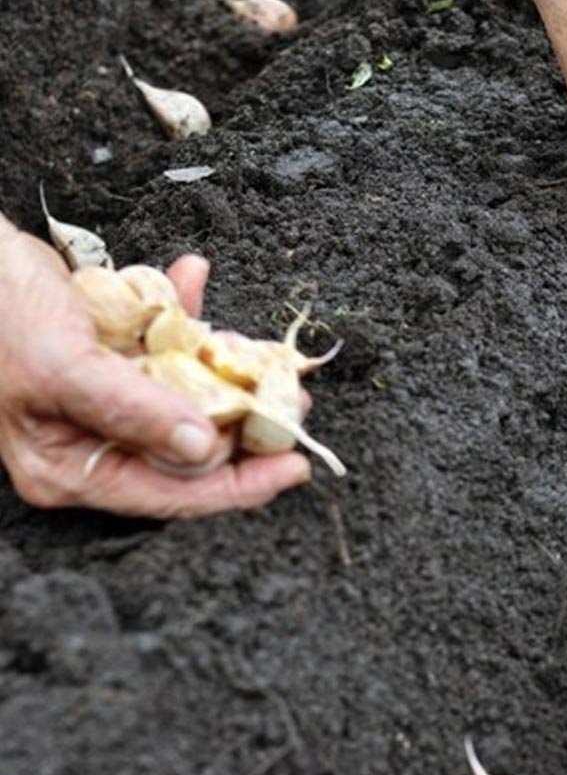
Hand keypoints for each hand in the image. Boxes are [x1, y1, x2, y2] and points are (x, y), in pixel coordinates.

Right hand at [0, 214, 310, 517]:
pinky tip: (192, 279)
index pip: (172, 495)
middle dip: (247, 426)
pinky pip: (170, 350)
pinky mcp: (118, 363)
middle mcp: (95, 444)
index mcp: (73, 468)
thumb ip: (133, 410)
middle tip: (293, 402)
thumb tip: (200, 447)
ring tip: (269, 358)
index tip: (295, 467)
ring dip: (229, 372)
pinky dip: (189, 319)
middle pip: (191, 453)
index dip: (241, 485)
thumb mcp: (64, 367)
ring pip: (191, 402)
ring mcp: (110, 404)